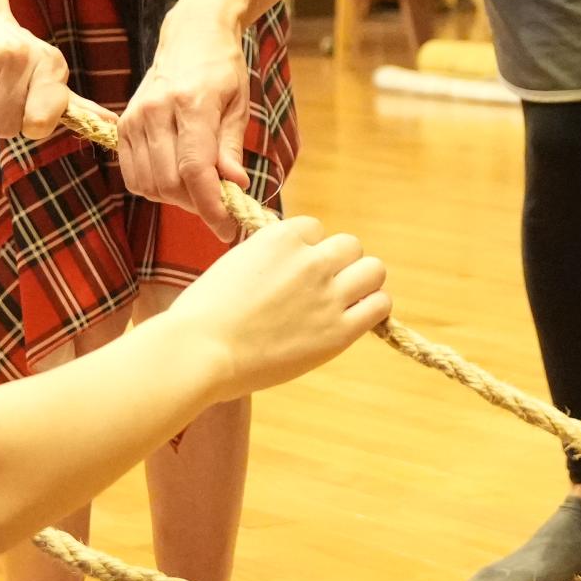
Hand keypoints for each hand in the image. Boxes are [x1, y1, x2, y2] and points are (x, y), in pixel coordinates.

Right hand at [0, 0, 67, 138]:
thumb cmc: (18, 51)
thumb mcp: (50, 70)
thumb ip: (78, 104)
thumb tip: (113, 125)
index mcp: (48, 63)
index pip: (39, 124)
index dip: (31, 126)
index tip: (30, 113)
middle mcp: (15, 58)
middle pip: (4, 128)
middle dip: (1, 120)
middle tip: (0, 96)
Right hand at [115, 22, 252, 213]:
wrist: (190, 37)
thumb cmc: (221, 70)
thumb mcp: (239, 105)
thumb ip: (231, 148)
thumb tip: (235, 186)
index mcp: (191, 103)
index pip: (195, 170)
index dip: (211, 206)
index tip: (229, 228)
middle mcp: (156, 111)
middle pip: (170, 183)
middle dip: (197, 205)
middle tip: (220, 205)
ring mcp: (134, 119)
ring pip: (149, 185)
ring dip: (176, 199)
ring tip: (199, 189)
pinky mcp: (122, 127)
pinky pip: (133, 176)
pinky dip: (155, 188)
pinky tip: (176, 178)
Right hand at [167, 212, 390, 391]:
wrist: (200, 351)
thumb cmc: (204, 315)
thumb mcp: (236, 265)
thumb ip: (270, 259)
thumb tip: (292, 265)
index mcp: (281, 237)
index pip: (316, 229)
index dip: (307, 250)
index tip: (293, 272)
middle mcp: (309, 260)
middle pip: (350, 245)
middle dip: (339, 263)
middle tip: (322, 288)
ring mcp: (327, 295)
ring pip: (373, 270)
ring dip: (362, 282)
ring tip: (344, 301)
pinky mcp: (338, 331)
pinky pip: (380, 305)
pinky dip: (372, 308)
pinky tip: (353, 319)